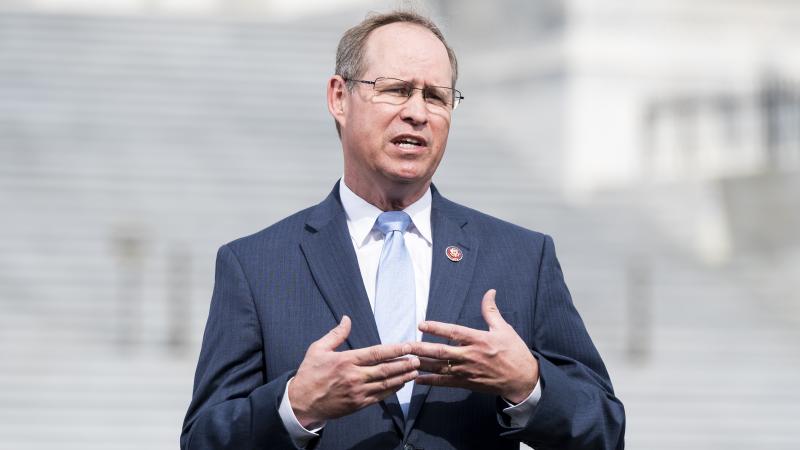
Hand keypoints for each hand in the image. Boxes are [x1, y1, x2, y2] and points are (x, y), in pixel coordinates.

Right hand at [288, 316, 419, 427]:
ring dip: (402, 377)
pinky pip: (379, 397)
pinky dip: (392, 390)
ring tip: (415, 371)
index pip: (376, 353)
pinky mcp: (358, 404)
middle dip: (404, 364)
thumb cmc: (309, 374)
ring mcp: (357, 392)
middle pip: (385, 369)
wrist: (301, 403)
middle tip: (418, 359)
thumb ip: (336, 334)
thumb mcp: (317, 349)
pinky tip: (401, 384)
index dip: (394, 349)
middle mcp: (353, 377)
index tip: (408, 346)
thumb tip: (347, 319)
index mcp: (345, 361)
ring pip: (385, 384)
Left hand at [409, 289, 537, 403]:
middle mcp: (469, 355)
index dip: (436, 328)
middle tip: (404, 345)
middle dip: (421, 348)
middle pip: (440, 352)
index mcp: (478, 339)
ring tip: (405, 360)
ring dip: (421, 364)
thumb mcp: (504, 329)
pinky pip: (444, 382)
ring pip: (439, 367)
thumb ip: (491, 311)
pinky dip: (430, 381)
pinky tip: (416, 379)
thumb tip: (489, 292)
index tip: (421, 324)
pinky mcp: (466, 383)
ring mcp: (466, 371)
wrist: (522, 379)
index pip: (453, 332)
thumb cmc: (514, 352)